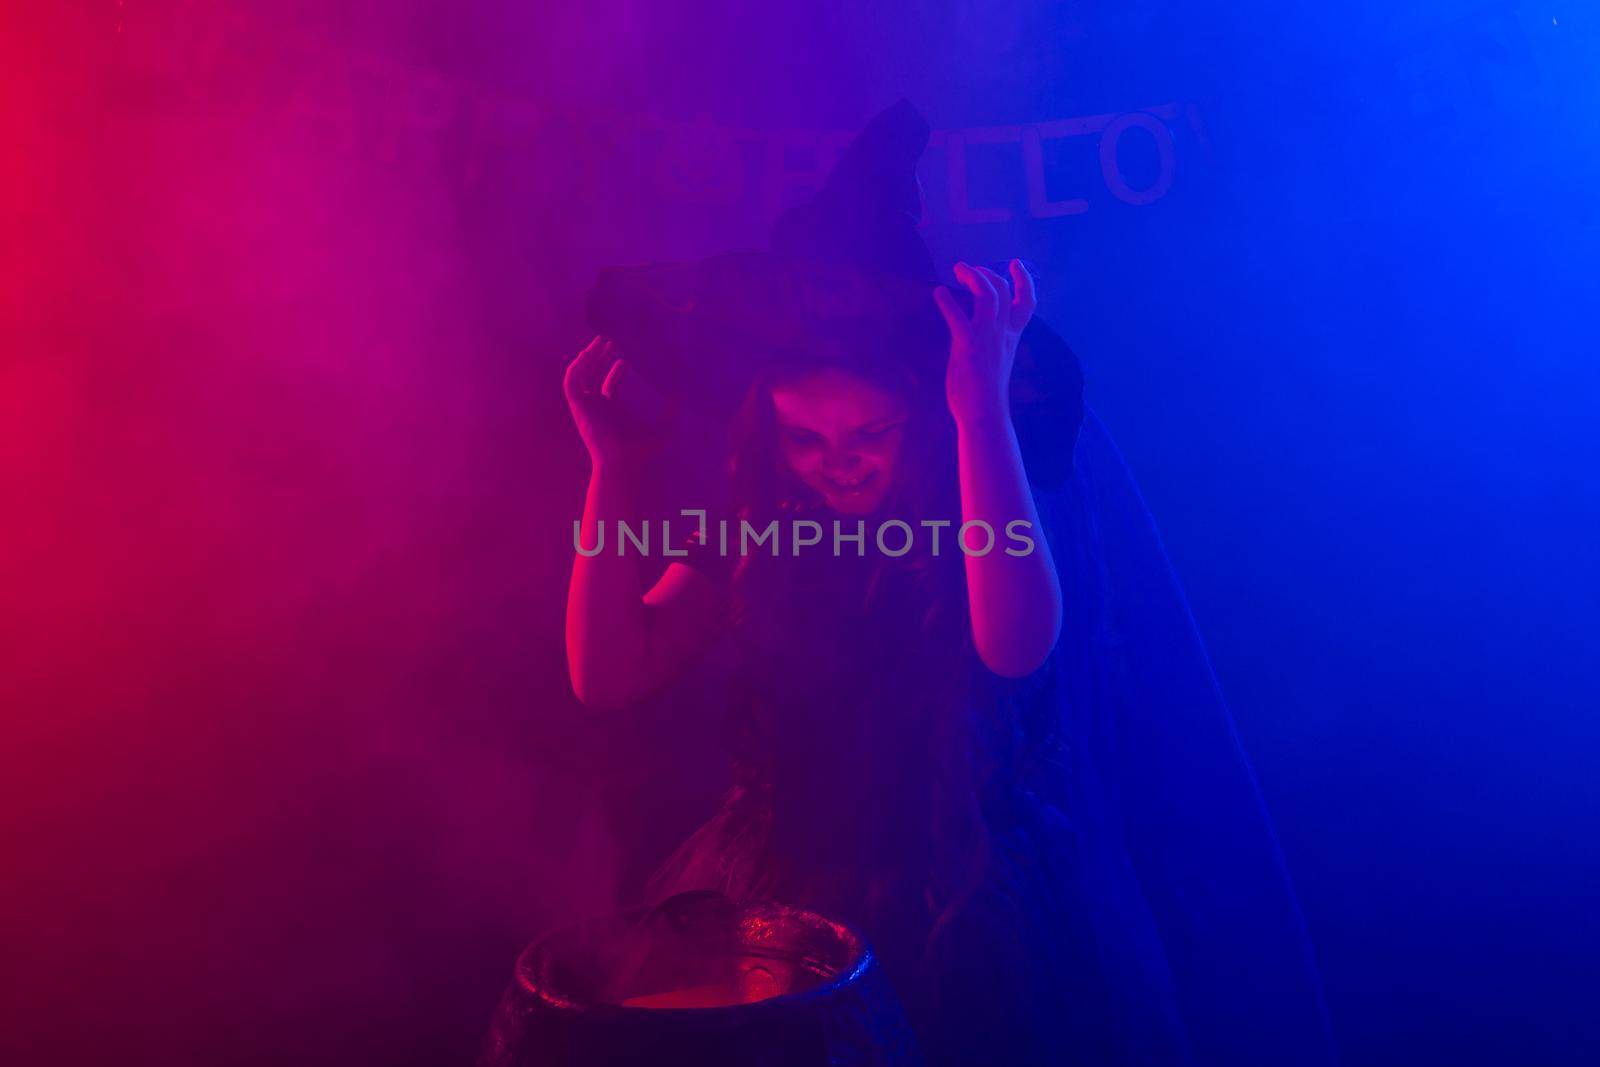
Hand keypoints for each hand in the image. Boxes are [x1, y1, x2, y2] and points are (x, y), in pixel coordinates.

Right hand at [562, 335, 674, 468]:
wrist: (622, 463)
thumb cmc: (640, 453)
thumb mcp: (663, 428)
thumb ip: (672, 412)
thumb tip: (682, 395)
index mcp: (612, 411)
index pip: (608, 386)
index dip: (615, 370)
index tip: (623, 358)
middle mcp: (596, 407)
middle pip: (592, 376)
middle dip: (598, 357)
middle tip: (607, 340)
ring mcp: (585, 406)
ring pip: (580, 375)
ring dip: (586, 358)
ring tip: (598, 341)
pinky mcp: (577, 406)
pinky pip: (570, 382)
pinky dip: (576, 367)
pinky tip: (586, 355)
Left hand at [934, 259, 1035, 426]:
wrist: (985, 414)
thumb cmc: (987, 392)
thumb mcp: (998, 361)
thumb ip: (995, 344)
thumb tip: (984, 335)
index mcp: (1011, 337)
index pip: (1027, 303)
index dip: (1025, 281)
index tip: (1016, 264)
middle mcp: (1002, 334)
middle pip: (1003, 291)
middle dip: (987, 273)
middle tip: (970, 268)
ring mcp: (986, 338)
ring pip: (987, 296)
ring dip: (973, 277)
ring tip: (958, 269)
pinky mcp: (968, 347)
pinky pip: (958, 318)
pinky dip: (947, 302)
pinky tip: (939, 293)